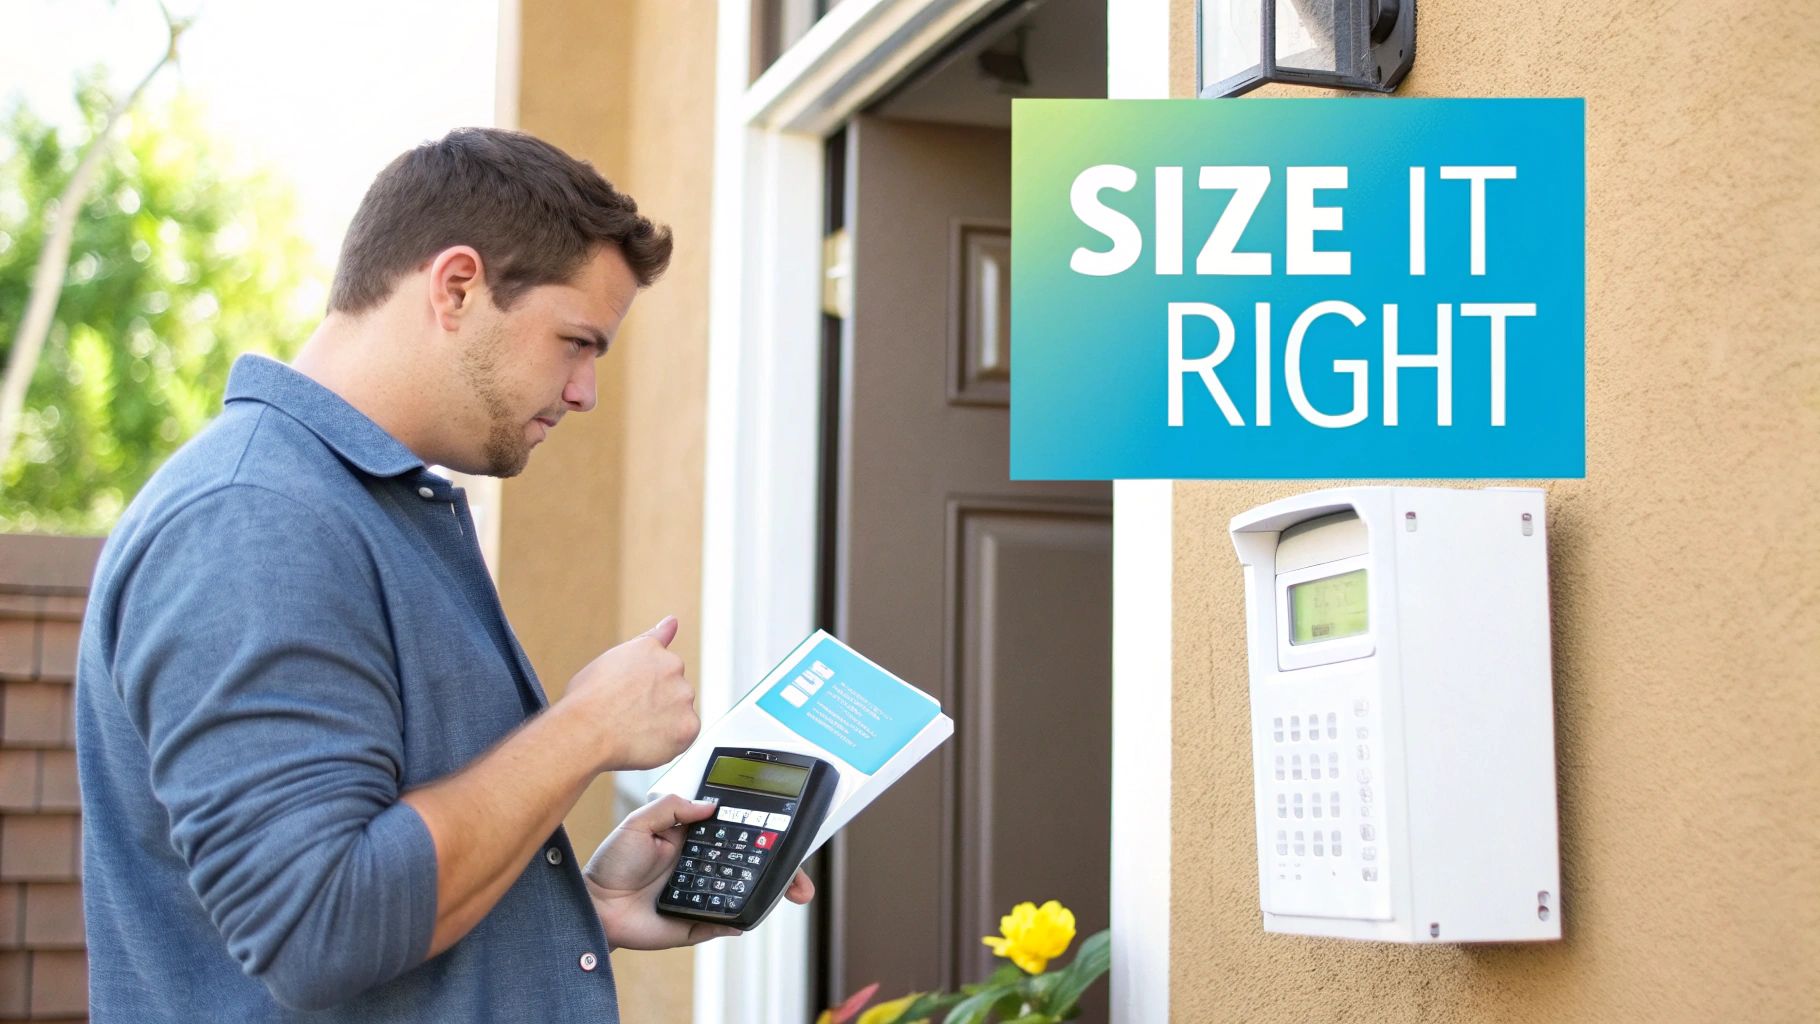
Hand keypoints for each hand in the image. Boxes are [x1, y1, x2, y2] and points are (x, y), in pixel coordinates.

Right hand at [564, 617, 697, 771]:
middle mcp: (673, 667)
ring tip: (634, 729)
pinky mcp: (689, 725)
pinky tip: (645, 741)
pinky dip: (670, 741)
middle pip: (674, 689)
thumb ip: (649, 640)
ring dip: (665, 720)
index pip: (664, 663)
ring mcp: (683, 697)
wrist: (586, 731)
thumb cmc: (588, 699)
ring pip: (680, 712)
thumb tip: (672, 622)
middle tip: (630, 714)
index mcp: (651, 649)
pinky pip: (685, 735)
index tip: (637, 695)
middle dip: (657, 702)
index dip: (647, 685)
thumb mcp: (613, 656)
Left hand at [583, 794, 814, 950]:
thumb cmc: (612, 862)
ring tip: (789, 893)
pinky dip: (739, 921)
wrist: (593, 904)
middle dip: (782, 871)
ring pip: (744, 894)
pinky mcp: (695, 923)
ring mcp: (704, 895)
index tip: (786, 830)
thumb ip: (672, 807)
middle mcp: (704, 867)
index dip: (763, 831)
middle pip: (752, 866)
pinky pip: (723, 923)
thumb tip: (709, 805)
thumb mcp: (638, 822)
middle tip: (802, 879)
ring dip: (768, 894)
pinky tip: (749, 916)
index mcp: (695, 840)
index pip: (738, 833)